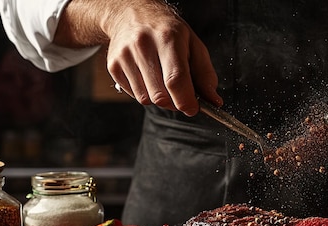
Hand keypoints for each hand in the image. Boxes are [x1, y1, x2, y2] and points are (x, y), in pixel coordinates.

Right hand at [104, 2, 221, 114]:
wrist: (132, 14)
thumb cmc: (167, 31)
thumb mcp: (193, 45)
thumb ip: (205, 74)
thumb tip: (214, 101)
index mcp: (167, 38)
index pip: (176, 79)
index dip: (186, 100)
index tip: (193, 108)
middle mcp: (143, 45)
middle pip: (160, 95)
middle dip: (175, 103)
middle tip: (181, 94)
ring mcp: (125, 56)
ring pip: (146, 99)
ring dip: (160, 98)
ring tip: (163, 80)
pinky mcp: (113, 66)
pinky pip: (135, 96)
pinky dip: (146, 93)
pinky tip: (149, 77)